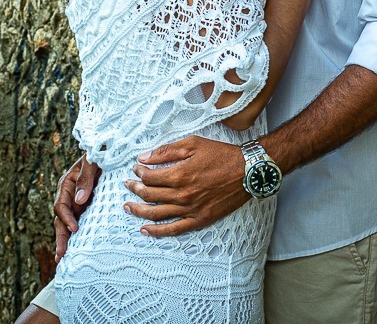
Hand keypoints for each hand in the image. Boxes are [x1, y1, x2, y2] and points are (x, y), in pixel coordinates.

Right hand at [53, 154, 100, 260]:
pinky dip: (76, 235)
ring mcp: (77, 202)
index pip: (61, 205)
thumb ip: (86, 178)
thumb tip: (79, 200)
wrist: (110, 150)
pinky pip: (80, 221)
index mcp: (66, 184)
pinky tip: (76, 248)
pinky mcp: (87, 206)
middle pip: (61, 219)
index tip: (75, 228)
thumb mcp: (93, 161)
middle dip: (60, 237)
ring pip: (68, 224)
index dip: (67, 218)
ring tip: (62, 258)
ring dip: (65, 240)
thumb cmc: (101, 153)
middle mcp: (69, 195)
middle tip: (61, 254)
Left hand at [124, 135, 250, 236]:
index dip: (140, 172)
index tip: (137, 168)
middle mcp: (182, 194)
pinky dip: (157, 231)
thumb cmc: (222, 155)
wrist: (248, 171)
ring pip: (156, 213)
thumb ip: (167, 151)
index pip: (149, 177)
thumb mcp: (194, 144)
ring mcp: (190, 209)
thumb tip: (144, 157)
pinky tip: (145, 230)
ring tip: (128, 206)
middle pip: (149, 195)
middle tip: (129, 184)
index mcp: (179, 175)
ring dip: (139, 210)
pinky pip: (174, 229)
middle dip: (135, 189)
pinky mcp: (199, 219)